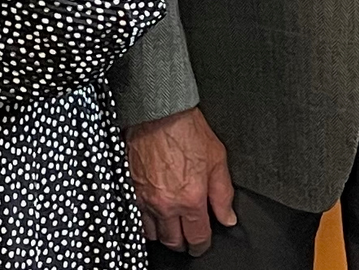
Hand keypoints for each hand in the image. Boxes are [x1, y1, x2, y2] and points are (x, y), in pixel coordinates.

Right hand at [126, 107, 236, 255]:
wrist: (159, 113)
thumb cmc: (187, 131)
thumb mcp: (217, 160)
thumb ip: (223, 194)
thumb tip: (228, 218)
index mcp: (191, 199)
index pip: (197, 237)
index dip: (201, 245)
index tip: (202, 243)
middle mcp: (166, 204)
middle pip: (173, 241)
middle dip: (182, 243)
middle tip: (188, 237)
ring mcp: (146, 199)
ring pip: (152, 234)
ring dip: (163, 233)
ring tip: (171, 225)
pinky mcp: (130, 190)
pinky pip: (136, 218)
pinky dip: (145, 221)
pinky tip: (153, 214)